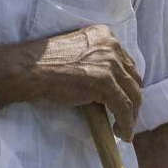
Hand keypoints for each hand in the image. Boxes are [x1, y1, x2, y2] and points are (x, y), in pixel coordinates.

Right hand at [24, 24, 142, 140]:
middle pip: (133, 77)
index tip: (125, 98)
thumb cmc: (48, 62)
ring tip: (124, 129)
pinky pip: (124, 107)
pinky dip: (126, 124)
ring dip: (131, 115)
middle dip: (132, 99)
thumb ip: (98, 60)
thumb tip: (113, 86)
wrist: (33, 68)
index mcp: (105, 35)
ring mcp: (110, 63)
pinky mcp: (106, 82)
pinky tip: (122, 133)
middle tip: (126, 116)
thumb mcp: (80, 52)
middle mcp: (112, 45)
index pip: (127, 63)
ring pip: (133, 94)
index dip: (127, 84)